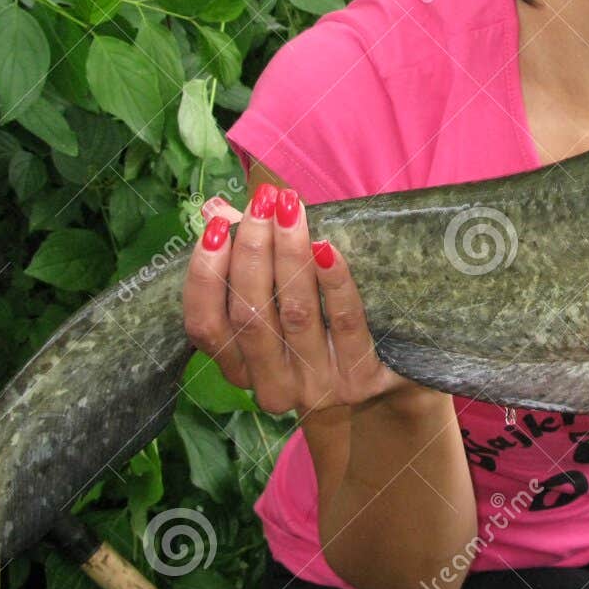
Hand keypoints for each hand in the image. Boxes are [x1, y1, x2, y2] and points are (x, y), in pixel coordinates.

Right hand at [182, 184, 417, 417]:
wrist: (383, 386)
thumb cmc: (320, 333)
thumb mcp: (279, 305)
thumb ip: (246, 260)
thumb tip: (216, 209)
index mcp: (239, 369)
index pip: (206, 326)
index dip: (205, 276)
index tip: (215, 226)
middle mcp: (271, 385)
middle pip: (250, 315)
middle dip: (252, 250)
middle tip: (262, 202)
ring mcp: (315, 386)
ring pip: (295, 314)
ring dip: (290, 255)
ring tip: (291, 211)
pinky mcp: (359, 379)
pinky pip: (344, 322)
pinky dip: (334, 281)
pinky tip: (327, 248)